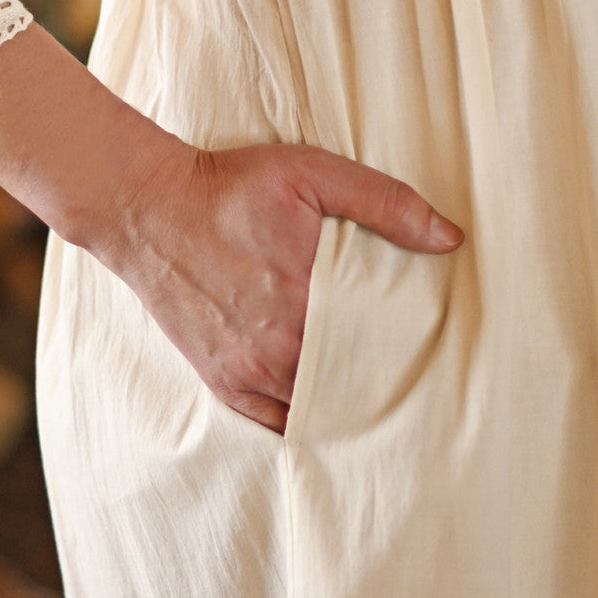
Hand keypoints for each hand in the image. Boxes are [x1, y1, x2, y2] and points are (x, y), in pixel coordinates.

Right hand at [98, 135, 462, 433]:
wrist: (147, 208)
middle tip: (412, 382)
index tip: (431, 354)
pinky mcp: (221, 381)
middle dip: (381, 385)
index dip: (409, 355)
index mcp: (309, 303)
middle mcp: (279, 351)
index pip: (381, 349)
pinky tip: (324, 410)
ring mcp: (247, 372)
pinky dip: (300, 420)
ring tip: (373, 398)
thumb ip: (385, 203)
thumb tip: (450, 237)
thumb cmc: (230, 188)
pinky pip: (272, 423)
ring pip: (315, 410)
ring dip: (344, 404)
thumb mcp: (312, 175)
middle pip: (352, 387)